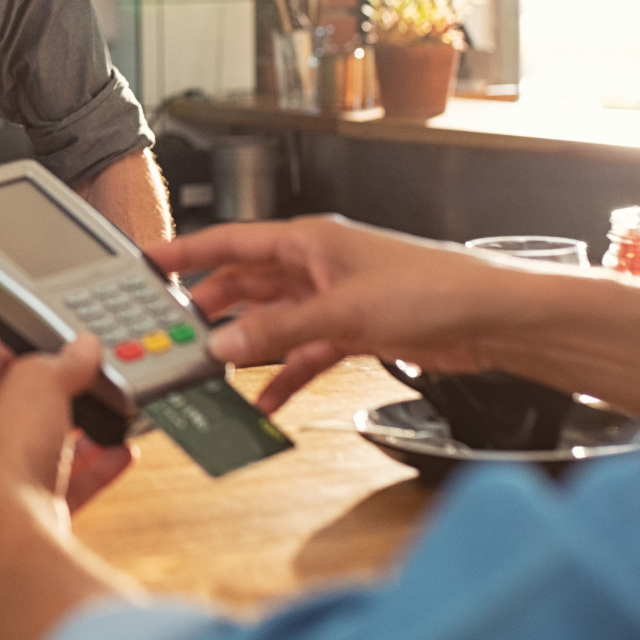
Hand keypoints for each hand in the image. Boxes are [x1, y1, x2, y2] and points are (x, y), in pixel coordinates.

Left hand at [0, 334, 135, 535]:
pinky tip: (121, 455)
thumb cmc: (4, 453)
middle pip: (18, 412)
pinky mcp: (35, 512)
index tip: (34, 344)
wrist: (11, 529)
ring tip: (106, 418)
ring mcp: (9, 482)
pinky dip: (98, 470)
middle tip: (79, 382)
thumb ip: (61, 362)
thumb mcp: (38, 383)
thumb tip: (82, 347)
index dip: (6, 353)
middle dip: (51, 398)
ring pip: (45, 451)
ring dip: (77, 436)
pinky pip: (72, 486)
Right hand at [149, 216, 501, 413]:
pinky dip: (284, 374)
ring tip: (210, 369)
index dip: (187, 252)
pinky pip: (304, 353)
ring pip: (273, 321)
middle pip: (246, 284)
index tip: (149, 263)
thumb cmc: (434, 288)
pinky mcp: (353, 330)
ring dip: (246, 345)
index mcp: (308, 240)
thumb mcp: (343, 311)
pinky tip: (266, 400)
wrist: (490, 318)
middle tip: (172, 331)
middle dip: (210, 307)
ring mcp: (333, 298)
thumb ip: (280, 330)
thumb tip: (225, 342)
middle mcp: (316, 265)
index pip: (231, 242)